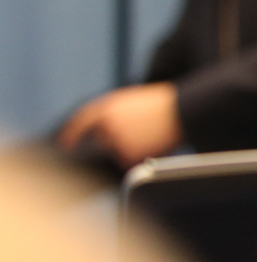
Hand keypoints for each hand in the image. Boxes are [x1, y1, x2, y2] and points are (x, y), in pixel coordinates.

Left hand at [57, 83, 182, 169]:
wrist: (184, 109)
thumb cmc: (165, 104)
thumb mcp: (134, 100)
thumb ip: (114, 113)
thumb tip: (105, 131)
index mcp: (107, 106)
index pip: (82, 120)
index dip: (72, 132)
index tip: (66, 143)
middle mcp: (106, 123)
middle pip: (103, 140)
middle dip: (117, 141)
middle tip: (140, 135)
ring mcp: (116, 139)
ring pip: (117, 152)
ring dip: (131, 149)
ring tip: (153, 135)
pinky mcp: (127, 153)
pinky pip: (129, 161)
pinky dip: (141, 156)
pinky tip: (155, 143)